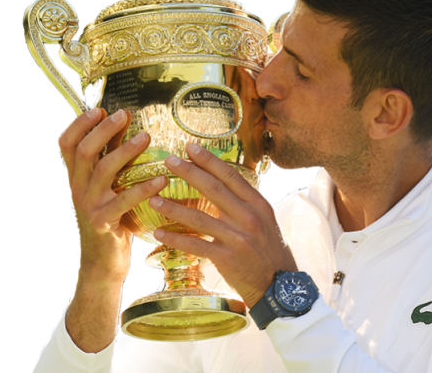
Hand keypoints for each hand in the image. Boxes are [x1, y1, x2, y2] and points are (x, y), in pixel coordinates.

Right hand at [58, 108, 167, 286]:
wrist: (103, 261)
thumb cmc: (111, 219)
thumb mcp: (106, 188)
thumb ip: (111, 160)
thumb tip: (127, 126)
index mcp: (76, 177)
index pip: (66, 144)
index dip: (79, 124)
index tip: (99, 108)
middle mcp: (78, 188)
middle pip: (84, 151)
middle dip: (103, 130)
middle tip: (124, 115)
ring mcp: (89, 205)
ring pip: (103, 170)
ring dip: (125, 150)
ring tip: (146, 137)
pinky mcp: (104, 221)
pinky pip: (124, 200)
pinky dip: (144, 188)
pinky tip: (162, 179)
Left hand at [151, 144, 297, 307]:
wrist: (278, 284)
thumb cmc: (268, 249)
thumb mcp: (264, 219)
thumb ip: (245, 201)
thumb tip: (223, 181)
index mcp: (257, 204)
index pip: (230, 176)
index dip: (209, 160)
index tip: (191, 147)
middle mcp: (248, 217)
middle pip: (213, 189)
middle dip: (188, 172)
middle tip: (168, 161)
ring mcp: (237, 238)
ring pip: (199, 217)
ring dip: (174, 207)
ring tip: (153, 198)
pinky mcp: (226, 258)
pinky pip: (195, 245)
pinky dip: (176, 238)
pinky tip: (159, 233)